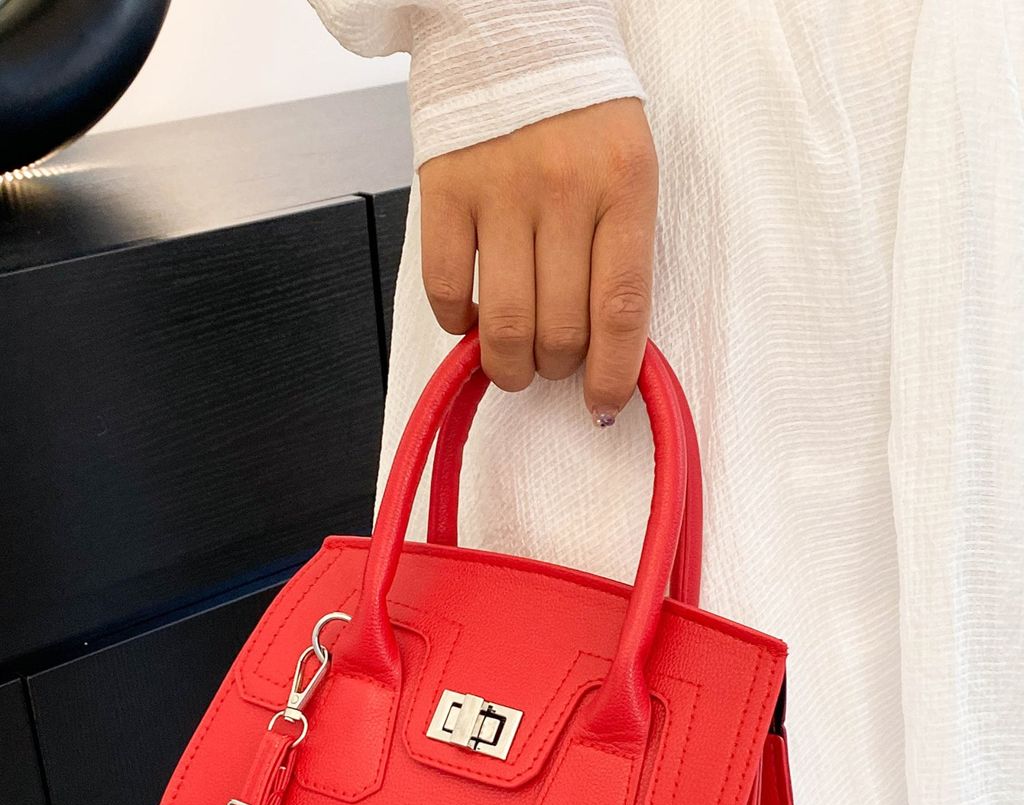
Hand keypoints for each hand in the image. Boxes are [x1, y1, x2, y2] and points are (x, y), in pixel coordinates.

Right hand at [418, 98, 658, 424]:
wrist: (516, 29)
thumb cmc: (581, 113)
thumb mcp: (629, 172)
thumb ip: (621, 253)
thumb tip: (607, 350)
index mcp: (624, 186)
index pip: (621, 309)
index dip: (613, 374)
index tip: (603, 404)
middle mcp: (562, 190)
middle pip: (559, 329)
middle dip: (557, 367)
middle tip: (554, 362)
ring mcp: (500, 190)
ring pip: (505, 323)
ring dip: (508, 364)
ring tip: (513, 362)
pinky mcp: (445, 190)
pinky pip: (447, 288)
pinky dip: (458, 322)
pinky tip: (471, 317)